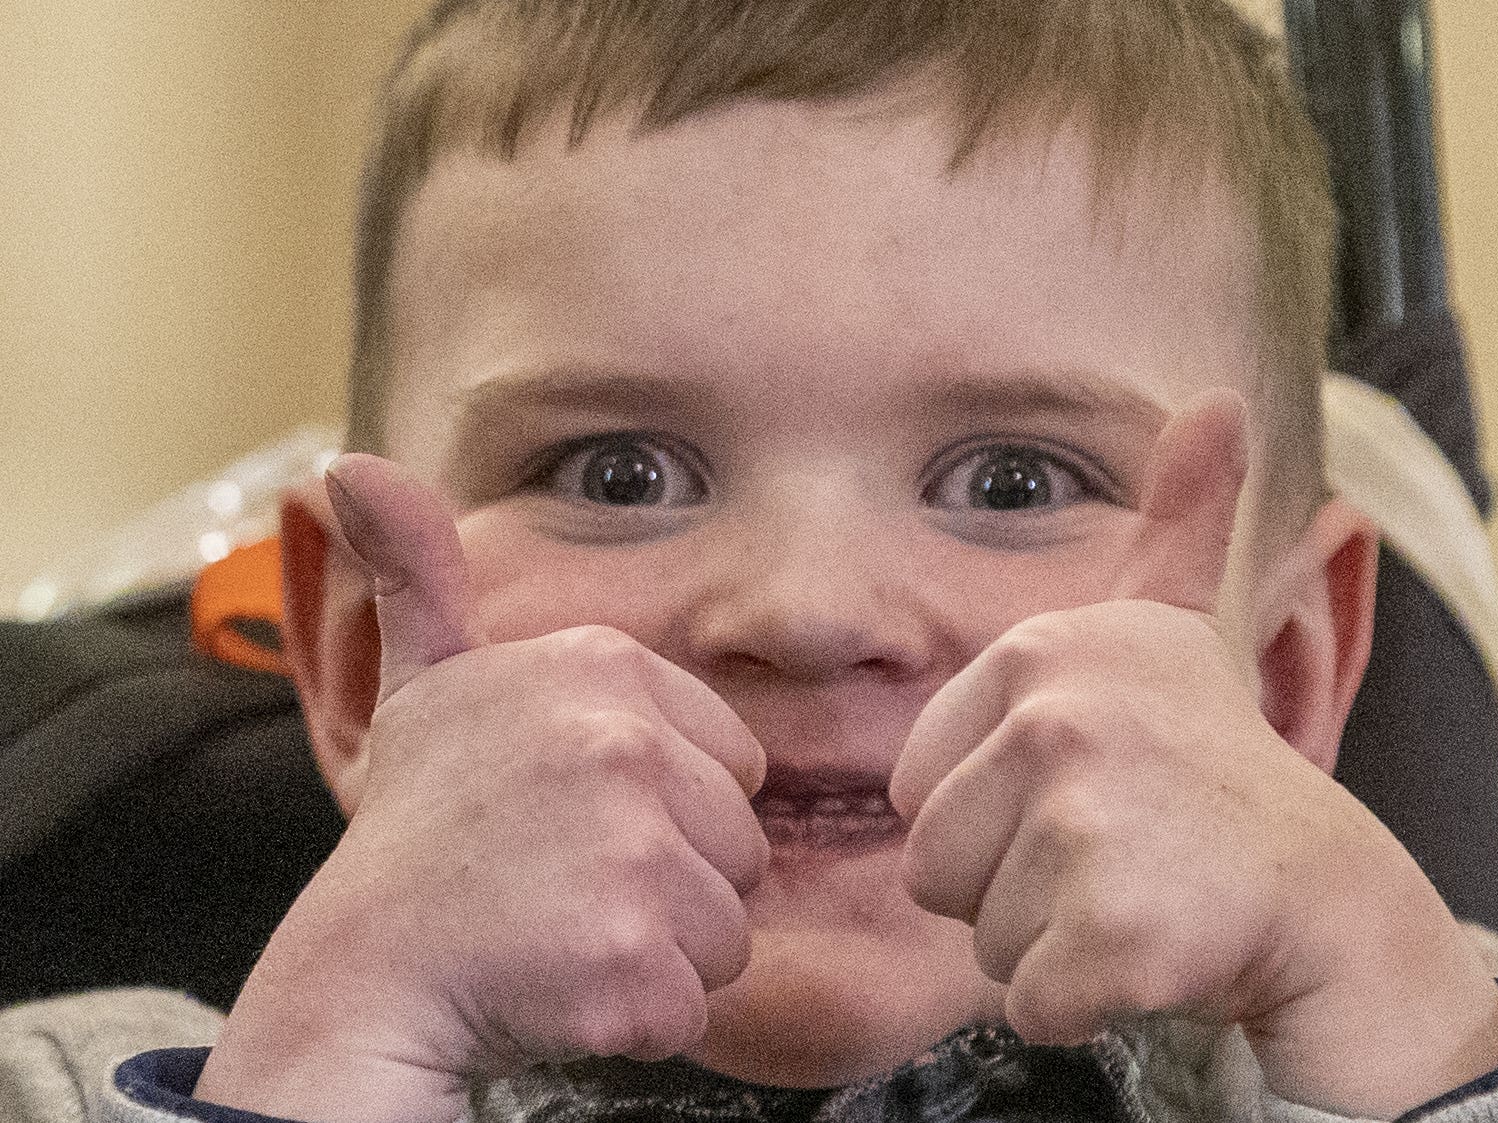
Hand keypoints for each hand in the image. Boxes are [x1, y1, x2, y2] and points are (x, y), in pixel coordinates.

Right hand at [194, 455, 768, 1122]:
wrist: (360, 980)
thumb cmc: (419, 837)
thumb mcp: (424, 689)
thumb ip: (420, 576)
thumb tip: (352, 466)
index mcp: (600, 668)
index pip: (729, 760)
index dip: (662, 807)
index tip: (568, 819)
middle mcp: (622, 742)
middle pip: (740, 843)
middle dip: (670, 881)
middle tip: (562, 883)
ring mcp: (629, 852)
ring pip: (728, 926)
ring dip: (657, 950)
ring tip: (560, 933)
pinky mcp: (630, 958)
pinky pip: (693, 1001)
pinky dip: (638, 1016)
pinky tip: (560, 989)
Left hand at [889, 391, 1497, 1116]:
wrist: (1327, 900)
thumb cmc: (1219, 778)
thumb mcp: (1176, 640)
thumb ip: (1176, 525)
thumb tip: (1219, 404)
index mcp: (1045, 651)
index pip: (918, 781)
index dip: (993, 813)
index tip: (1091, 796)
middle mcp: (1058, 717)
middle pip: (932, 861)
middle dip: (1010, 885)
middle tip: (1114, 856)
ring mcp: (1086, 824)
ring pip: (978, 936)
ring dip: (1048, 944)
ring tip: (1137, 897)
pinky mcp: (1113, 932)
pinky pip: (1028, 1001)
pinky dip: (1082, 1004)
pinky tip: (1153, 956)